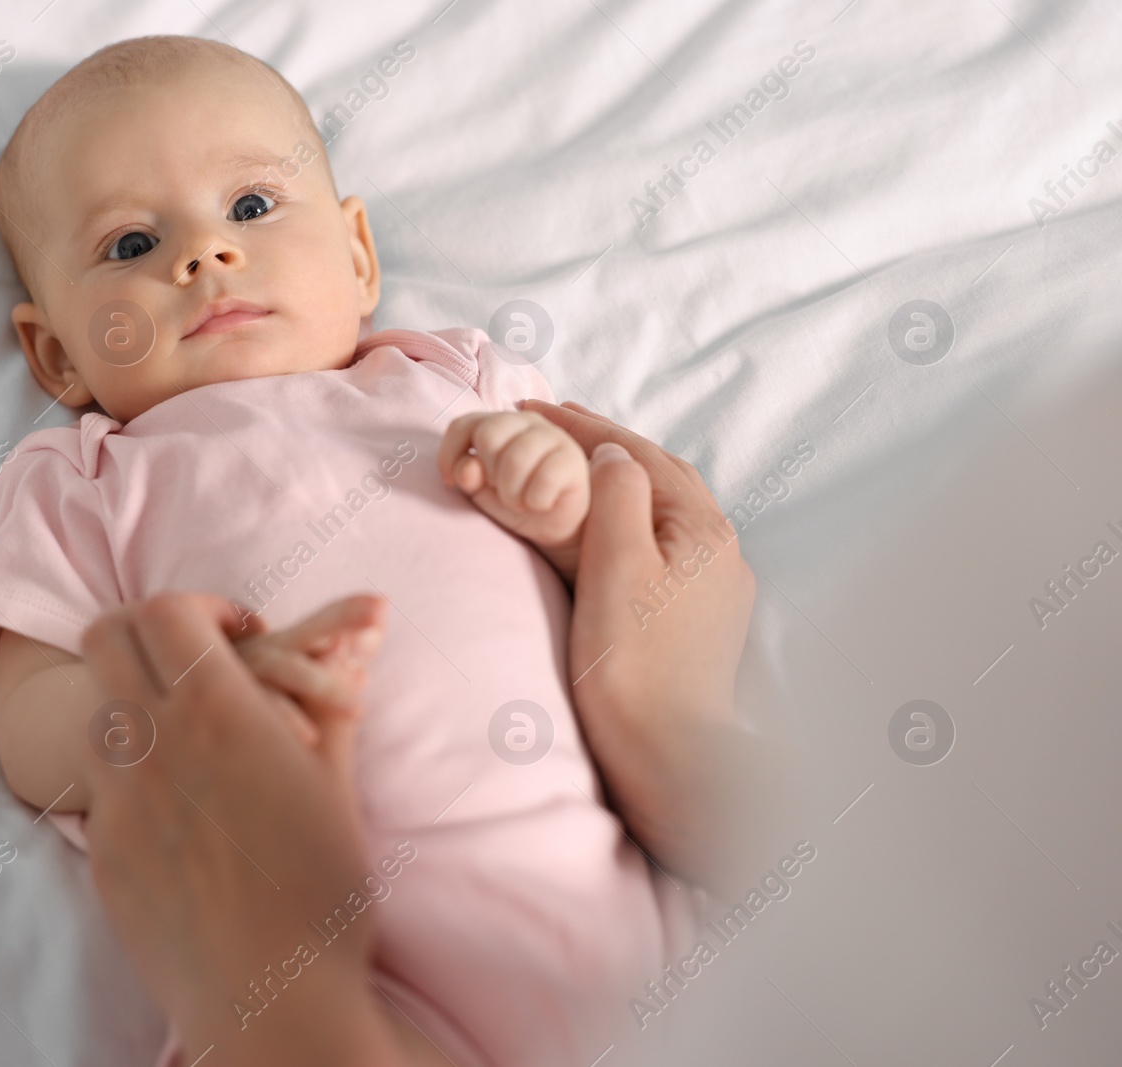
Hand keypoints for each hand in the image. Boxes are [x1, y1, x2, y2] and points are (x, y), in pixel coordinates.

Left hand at [79, 593, 408, 1065]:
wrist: (272, 1000)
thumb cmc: (323, 892)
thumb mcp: (335, 784)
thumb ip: (332, 700)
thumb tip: (358, 632)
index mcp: (216, 715)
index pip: (166, 611)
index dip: (201, 606)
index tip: (239, 634)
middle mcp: (151, 746)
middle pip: (107, 638)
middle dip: (149, 631)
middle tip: (197, 662)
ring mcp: (114, 802)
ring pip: (97, 713)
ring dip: (134, 703)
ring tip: (188, 739)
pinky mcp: (100, 854)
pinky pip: (98, 788)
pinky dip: (131, 774)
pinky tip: (180, 810)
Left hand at [438, 408, 589, 578]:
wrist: (554, 525)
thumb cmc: (514, 500)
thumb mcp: (481, 492)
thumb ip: (467, 476)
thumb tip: (469, 467)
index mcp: (498, 423)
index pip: (463, 425)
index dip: (449, 454)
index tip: (450, 481)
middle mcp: (526, 422)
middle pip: (489, 436)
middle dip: (489, 474)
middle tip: (503, 491)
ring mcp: (553, 436)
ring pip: (515, 458)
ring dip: (512, 493)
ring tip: (520, 502)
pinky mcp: (573, 458)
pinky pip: (544, 479)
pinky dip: (535, 501)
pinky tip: (540, 504)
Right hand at [520, 399, 793, 896]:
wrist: (671, 761)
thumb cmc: (636, 669)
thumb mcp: (616, 568)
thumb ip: (615, 500)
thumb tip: (613, 457)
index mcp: (703, 530)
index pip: (639, 455)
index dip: (584, 428)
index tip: (532, 408)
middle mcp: (720, 551)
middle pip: (658, 477)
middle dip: (603, 447)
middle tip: (546, 425)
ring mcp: (713, 588)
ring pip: (660, 512)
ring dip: (615, 482)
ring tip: (566, 466)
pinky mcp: (698, 620)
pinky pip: (659, 546)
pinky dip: (624, 521)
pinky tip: (598, 529)